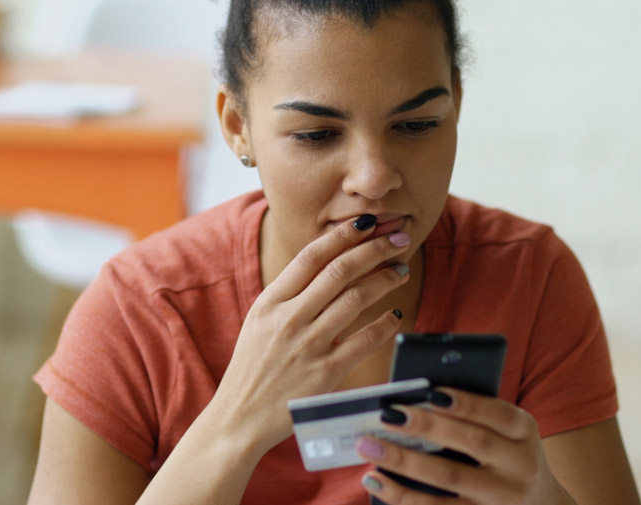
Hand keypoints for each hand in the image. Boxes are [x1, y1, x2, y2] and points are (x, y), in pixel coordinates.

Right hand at [207, 214, 410, 456]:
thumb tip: (325, 263)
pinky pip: (364, 341)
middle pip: (339, 271)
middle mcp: (288, 319)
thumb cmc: (253, 367)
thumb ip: (288, 295)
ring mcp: (307, 345)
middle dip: (374, 249)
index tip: (367, 223)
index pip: (311, 256)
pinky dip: (385, 324)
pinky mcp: (325, 373)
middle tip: (397, 238)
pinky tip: (396, 314)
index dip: (343, 235)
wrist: (240, 417)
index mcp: (270, 302)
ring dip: (384, 280)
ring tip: (400, 270)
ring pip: (355, 299)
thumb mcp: (259, 322)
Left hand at [356, 388, 577, 504]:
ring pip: (450, 479)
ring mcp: (502, 499)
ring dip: (404, 462)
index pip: (497, 413)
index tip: (431, 392)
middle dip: (426, 427)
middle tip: (387, 415)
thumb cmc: (506, 454)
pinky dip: (402, 496)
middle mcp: (520, 466)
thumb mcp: (506, 431)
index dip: (466, 403)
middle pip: (471, 443)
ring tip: (369, 447)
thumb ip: (473, 414)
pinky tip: (376, 481)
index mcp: (524, 432)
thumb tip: (415, 396)